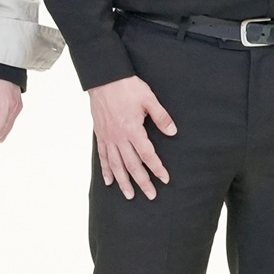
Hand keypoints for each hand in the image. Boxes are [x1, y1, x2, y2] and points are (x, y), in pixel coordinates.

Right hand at [88, 76, 176, 199]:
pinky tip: (109, 181)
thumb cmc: (127, 87)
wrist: (104, 78)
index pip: (147, 155)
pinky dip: (105, 170)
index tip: (165, 179)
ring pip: (116, 165)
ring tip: (130, 195)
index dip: (157, 168)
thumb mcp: (149, 99)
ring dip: (123, 181)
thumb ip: (161, 117)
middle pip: (132, 165)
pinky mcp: (100, 135)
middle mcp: (119, 137)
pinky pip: (102, 157)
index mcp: (132, 129)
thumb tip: (172, 132)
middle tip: (151, 195)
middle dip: (142, 182)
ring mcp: (108, 137)